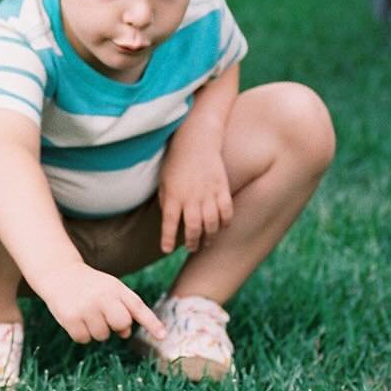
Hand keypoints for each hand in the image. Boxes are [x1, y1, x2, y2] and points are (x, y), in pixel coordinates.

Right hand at [36, 261, 166, 345]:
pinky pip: (84, 339)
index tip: (163, 336)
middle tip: (103, 315)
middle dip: (115, 326)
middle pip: (121, 325)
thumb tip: (126, 334)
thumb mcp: (110, 290)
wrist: (59, 273)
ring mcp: (85, 307)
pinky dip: (81, 334)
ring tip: (86, 313)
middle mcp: (102, 296)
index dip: (151, 322)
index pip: (137, 307)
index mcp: (116, 288)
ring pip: (102, 336)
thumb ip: (124, 309)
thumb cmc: (91, 286)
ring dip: (96, 330)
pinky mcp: (70, 318)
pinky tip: (76, 319)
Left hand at [159, 132, 232, 254]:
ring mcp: (208, 192)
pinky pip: (227, 211)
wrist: (196, 140)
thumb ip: (166, 201)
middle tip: (191, 247)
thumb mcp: (163, 181)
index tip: (167, 249)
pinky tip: (221, 227)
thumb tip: (171, 221)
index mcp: (173, 195)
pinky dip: (225, 223)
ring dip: (209, 236)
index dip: (167, 238)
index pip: (169, 222)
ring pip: (211, 223)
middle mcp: (191, 196)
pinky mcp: (222, 188)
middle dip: (192, 242)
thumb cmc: (176, 161)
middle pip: (193, 227)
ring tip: (206, 242)